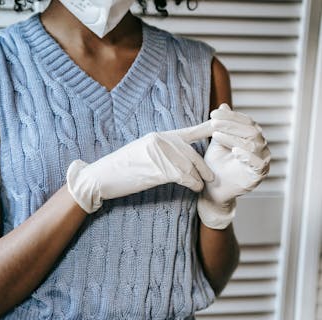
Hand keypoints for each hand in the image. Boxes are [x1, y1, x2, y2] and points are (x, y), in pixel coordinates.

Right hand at [66, 122, 214, 213]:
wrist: (102, 177)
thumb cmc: (120, 169)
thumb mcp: (142, 153)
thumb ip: (161, 151)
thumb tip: (178, 158)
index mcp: (158, 136)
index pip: (189, 131)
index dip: (207, 129)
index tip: (221, 127)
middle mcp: (161, 141)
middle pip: (192, 153)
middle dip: (204, 166)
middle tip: (211, 176)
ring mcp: (161, 154)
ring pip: (190, 166)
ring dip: (198, 178)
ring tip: (200, 185)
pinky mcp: (160, 169)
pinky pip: (185, 176)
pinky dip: (193, 183)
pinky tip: (194, 188)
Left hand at [197, 103, 270, 228]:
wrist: (212, 189)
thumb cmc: (216, 165)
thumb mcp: (216, 142)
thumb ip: (221, 126)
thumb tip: (223, 106)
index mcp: (252, 138)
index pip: (246, 122)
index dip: (231, 116)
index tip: (212, 114)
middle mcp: (260, 148)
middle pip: (251, 130)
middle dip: (231, 125)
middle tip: (213, 123)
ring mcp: (262, 161)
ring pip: (253, 144)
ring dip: (233, 137)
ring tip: (216, 135)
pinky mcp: (259, 175)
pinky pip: (257, 163)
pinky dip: (247, 156)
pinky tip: (235, 151)